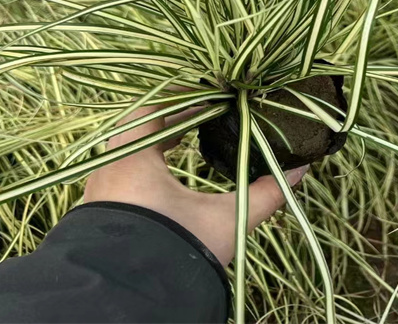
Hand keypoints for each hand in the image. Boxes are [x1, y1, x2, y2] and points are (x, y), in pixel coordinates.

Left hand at [84, 103, 308, 265]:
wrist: (127, 303)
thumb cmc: (172, 250)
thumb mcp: (223, 221)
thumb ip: (263, 195)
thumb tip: (298, 171)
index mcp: (134, 158)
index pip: (154, 108)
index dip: (183, 97)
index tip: (209, 94)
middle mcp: (110, 172)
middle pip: (141, 129)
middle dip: (173, 120)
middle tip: (203, 116)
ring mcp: (100, 196)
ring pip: (129, 155)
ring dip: (158, 145)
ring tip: (187, 143)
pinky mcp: (99, 220)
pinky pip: (122, 179)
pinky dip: (146, 170)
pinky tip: (167, 185)